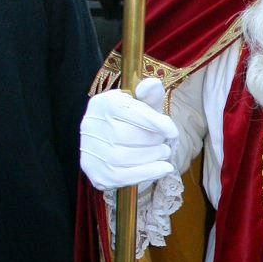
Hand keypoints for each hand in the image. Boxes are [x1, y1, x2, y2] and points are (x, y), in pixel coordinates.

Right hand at [80, 76, 178, 191]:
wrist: (114, 144)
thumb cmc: (134, 121)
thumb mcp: (144, 105)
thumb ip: (150, 95)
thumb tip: (153, 84)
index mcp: (103, 103)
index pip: (128, 111)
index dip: (154, 122)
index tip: (172, 131)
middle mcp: (91, 125)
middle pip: (125, 135)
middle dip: (152, 141)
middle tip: (164, 143)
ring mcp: (90, 151)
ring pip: (123, 157)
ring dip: (151, 156)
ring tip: (163, 153)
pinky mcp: (95, 173)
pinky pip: (122, 177)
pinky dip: (147, 173)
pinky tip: (163, 169)